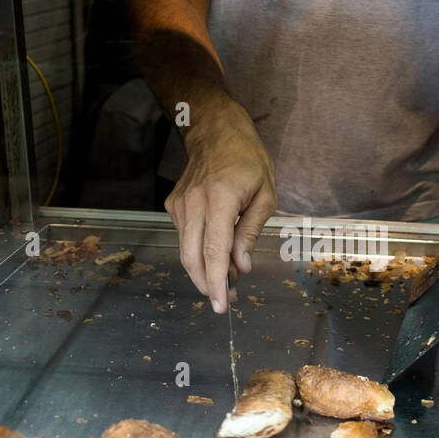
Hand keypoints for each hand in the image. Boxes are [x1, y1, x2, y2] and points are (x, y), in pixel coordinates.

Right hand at [165, 99, 276, 312]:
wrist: (217, 131)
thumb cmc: (248, 160)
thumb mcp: (265, 194)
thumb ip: (251, 232)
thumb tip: (241, 266)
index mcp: (220, 199)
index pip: (214, 252)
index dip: (216, 283)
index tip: (222, 306)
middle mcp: (194, 203)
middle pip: (192, 258)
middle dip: (206, 285)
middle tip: (226, 301)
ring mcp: (180, 204)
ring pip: (186, 251)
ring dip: (204, 271)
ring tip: (227, 279)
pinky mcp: (173, 205)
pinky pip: (185, 237)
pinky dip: (199, 252)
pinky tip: (217, 254)